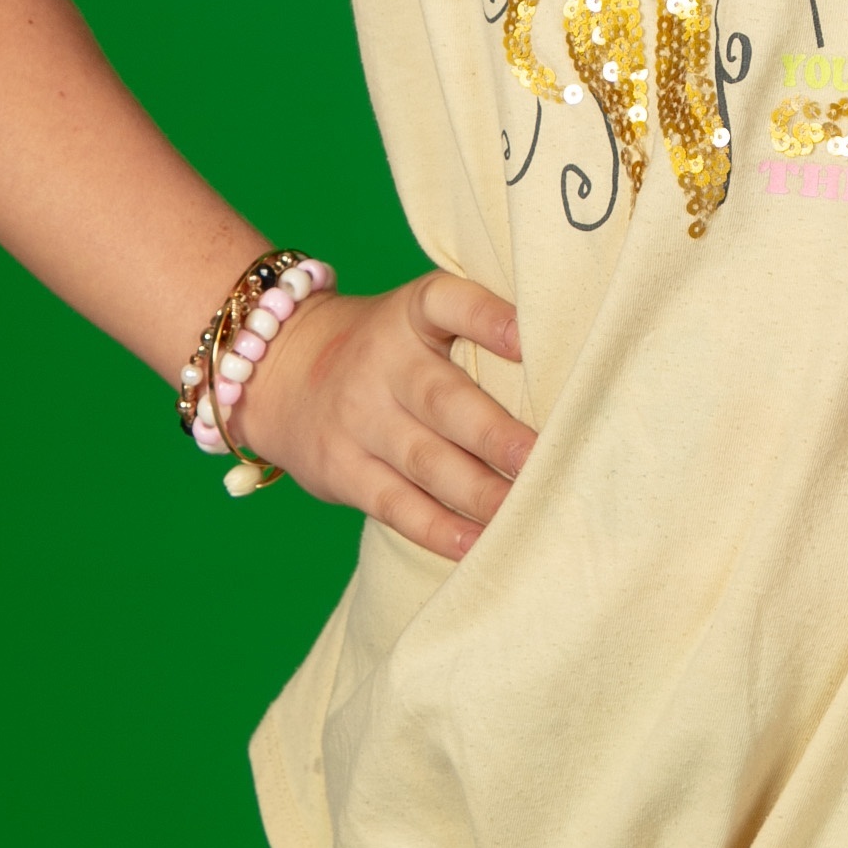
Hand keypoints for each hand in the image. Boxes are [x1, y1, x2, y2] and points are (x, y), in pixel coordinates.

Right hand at [235, 272, 530, 559]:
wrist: (276, 370)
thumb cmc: (383, 350)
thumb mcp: (413, 319)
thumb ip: (474, 333)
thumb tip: (570, 380)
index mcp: (409, 315)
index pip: (446, 304)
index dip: (487, 317)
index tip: (526, 336)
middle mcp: (382, 363)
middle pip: (443, 399)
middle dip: (496, 434)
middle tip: (543, 459)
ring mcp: (358, 420)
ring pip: (425, 460)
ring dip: (480, 491)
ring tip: (526, 511)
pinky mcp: (342, 469)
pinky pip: (396, 505)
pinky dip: (440, 529)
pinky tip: (480, 544)